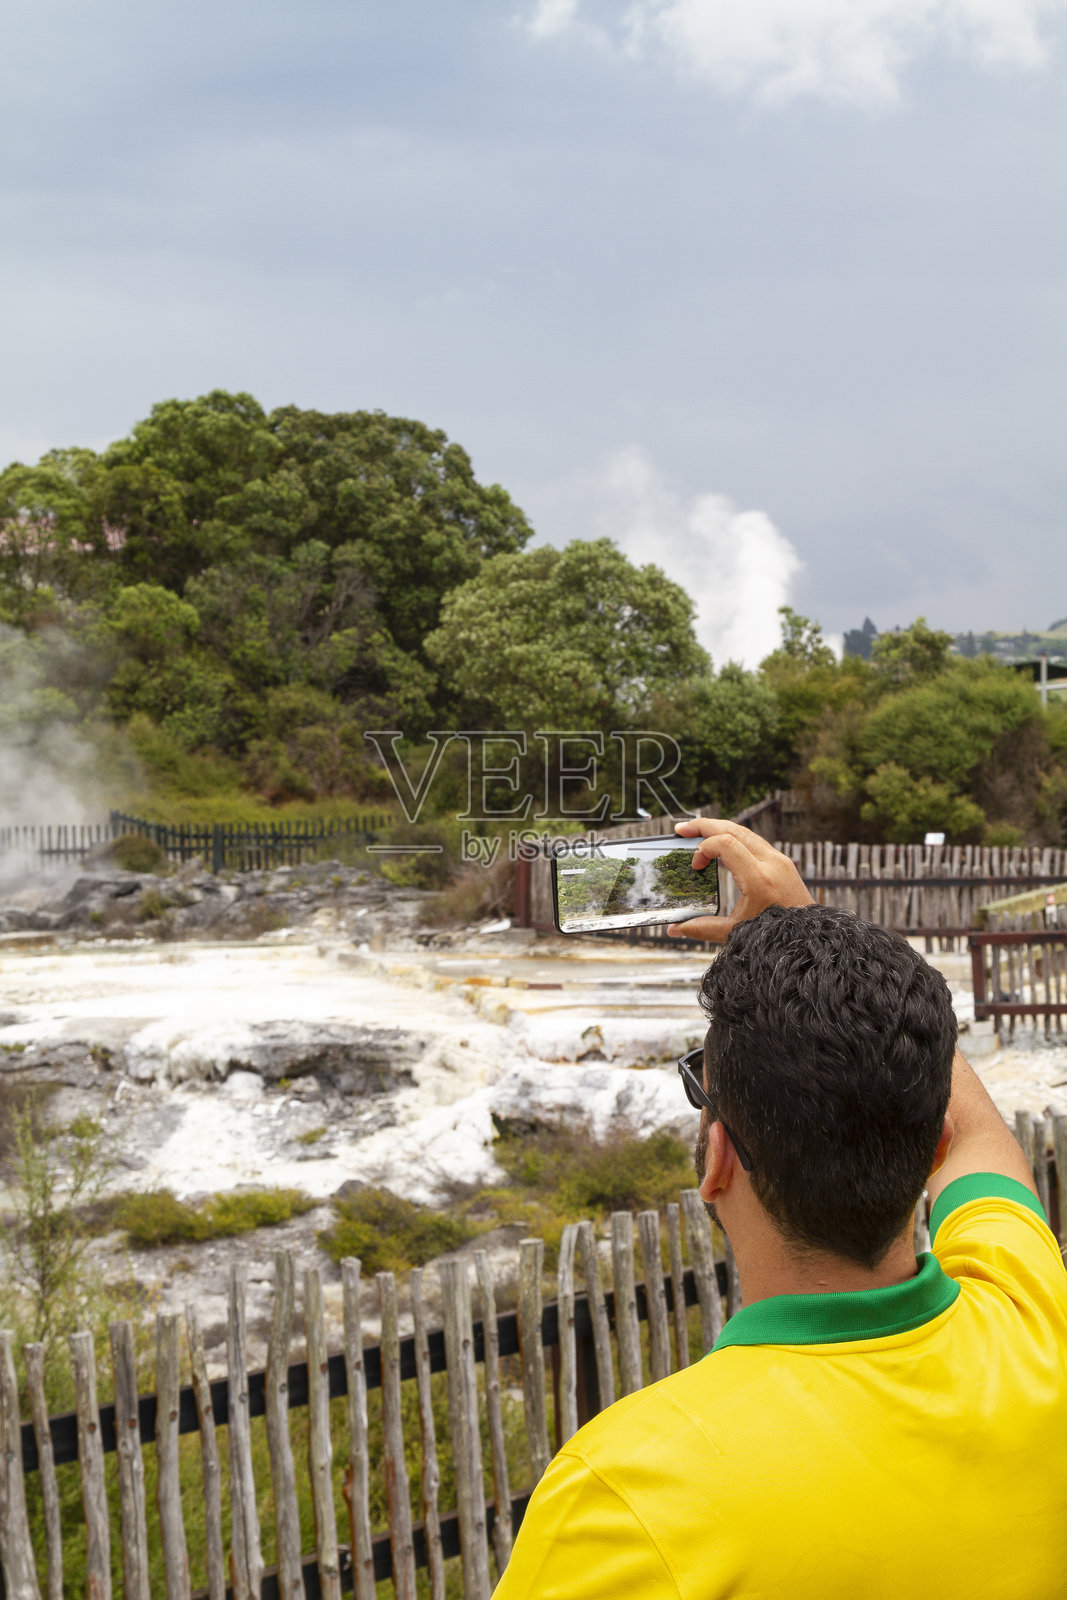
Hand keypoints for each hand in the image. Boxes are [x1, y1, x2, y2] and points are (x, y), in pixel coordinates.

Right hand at [667, 818, 812, 942]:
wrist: (809, 936)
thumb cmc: (775, 935)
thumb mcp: (736, 932)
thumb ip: (703, 929)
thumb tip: (673, 929)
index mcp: (759, 880)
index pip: (726, 844)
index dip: (703, 849)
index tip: (695, 866)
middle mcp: (771, 863)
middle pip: (733, 830)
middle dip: (704, 826)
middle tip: (681, 829)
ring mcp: (779, 860)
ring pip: (744, 831)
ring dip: (718, 828)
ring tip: (696, 831)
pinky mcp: (781, 861)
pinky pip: (754, 840)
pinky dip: (733, 836)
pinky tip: (719, 842)